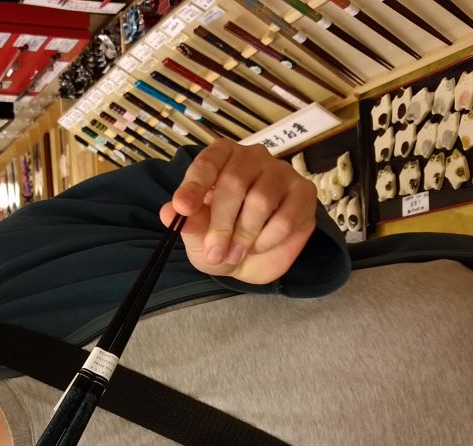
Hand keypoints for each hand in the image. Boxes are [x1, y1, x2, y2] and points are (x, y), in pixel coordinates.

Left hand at [161, 138, 316, 284]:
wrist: (252, 261)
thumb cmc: (221, 239)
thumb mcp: (198, 237)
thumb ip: (188, 223)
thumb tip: (169, 212)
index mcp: (221, 158)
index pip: (207, 163)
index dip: (194, 186)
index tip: (182, 208)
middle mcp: (252, 158)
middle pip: (235, 182)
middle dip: (221, 224)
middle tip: (214, 253)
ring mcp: (280, 173)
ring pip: (261, 200)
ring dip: (244, 235)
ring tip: (235, 255)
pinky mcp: (303, 193)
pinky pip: (285, 218)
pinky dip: (268, 240)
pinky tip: (259, 246)